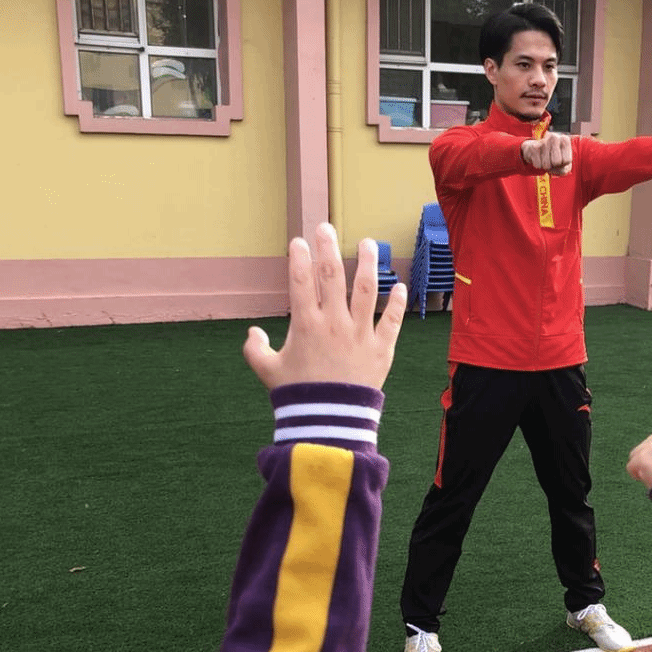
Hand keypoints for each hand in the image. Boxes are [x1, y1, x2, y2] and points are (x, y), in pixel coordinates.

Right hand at [243, 224, 406, 391]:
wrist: (329, 423)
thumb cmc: (297, 396)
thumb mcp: (268, 372)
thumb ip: (255, 350)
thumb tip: (253, 333)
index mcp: (306, 325)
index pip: (301, 281)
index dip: (299, 257)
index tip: (299, 241)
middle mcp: (334, 324)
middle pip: (333, 276)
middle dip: (328, 247)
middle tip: (327, 227)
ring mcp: (360, 335)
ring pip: (367, 290)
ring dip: (368, 263)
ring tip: (368, 243)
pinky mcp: (381, 350)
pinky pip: (391, 320)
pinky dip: (396, 302)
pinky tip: (398, 285)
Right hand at [521, 133, 571, 174]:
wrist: (538, 151)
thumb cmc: (555, 158)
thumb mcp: (564, 164)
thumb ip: (564, 168)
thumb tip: (554, 166)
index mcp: (565, 140)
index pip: (567, 160)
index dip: (563, 164)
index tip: (561, 158)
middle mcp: (554, 137)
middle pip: (556, 162)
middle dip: (554, 165)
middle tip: (552, 159)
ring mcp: (543, 141)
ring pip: (546, 165)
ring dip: (546, 166)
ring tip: (546, 158)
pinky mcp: (533, 147)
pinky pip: (538, 165)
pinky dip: (539, 165)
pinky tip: (539, 158)